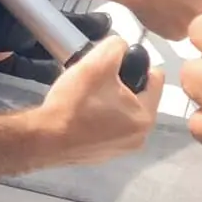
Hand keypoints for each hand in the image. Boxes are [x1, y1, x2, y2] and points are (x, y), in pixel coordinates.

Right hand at [35, 36, 161, 167]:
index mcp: (146, 116)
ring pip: (122, 113)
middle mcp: (140, 137)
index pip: (156, 78)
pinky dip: (98, 118)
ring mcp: (121, 149)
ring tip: (85, 94)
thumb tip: (121, 46)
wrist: (45, 139)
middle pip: (138, 96)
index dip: (136, 62)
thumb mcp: (96, 64)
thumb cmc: (74, 103)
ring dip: (109, 101)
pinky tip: (79, 113)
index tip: (112, 62)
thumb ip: (115, 47)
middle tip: (95, 78)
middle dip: (120, 84)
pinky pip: (108, 128)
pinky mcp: (103, 155)